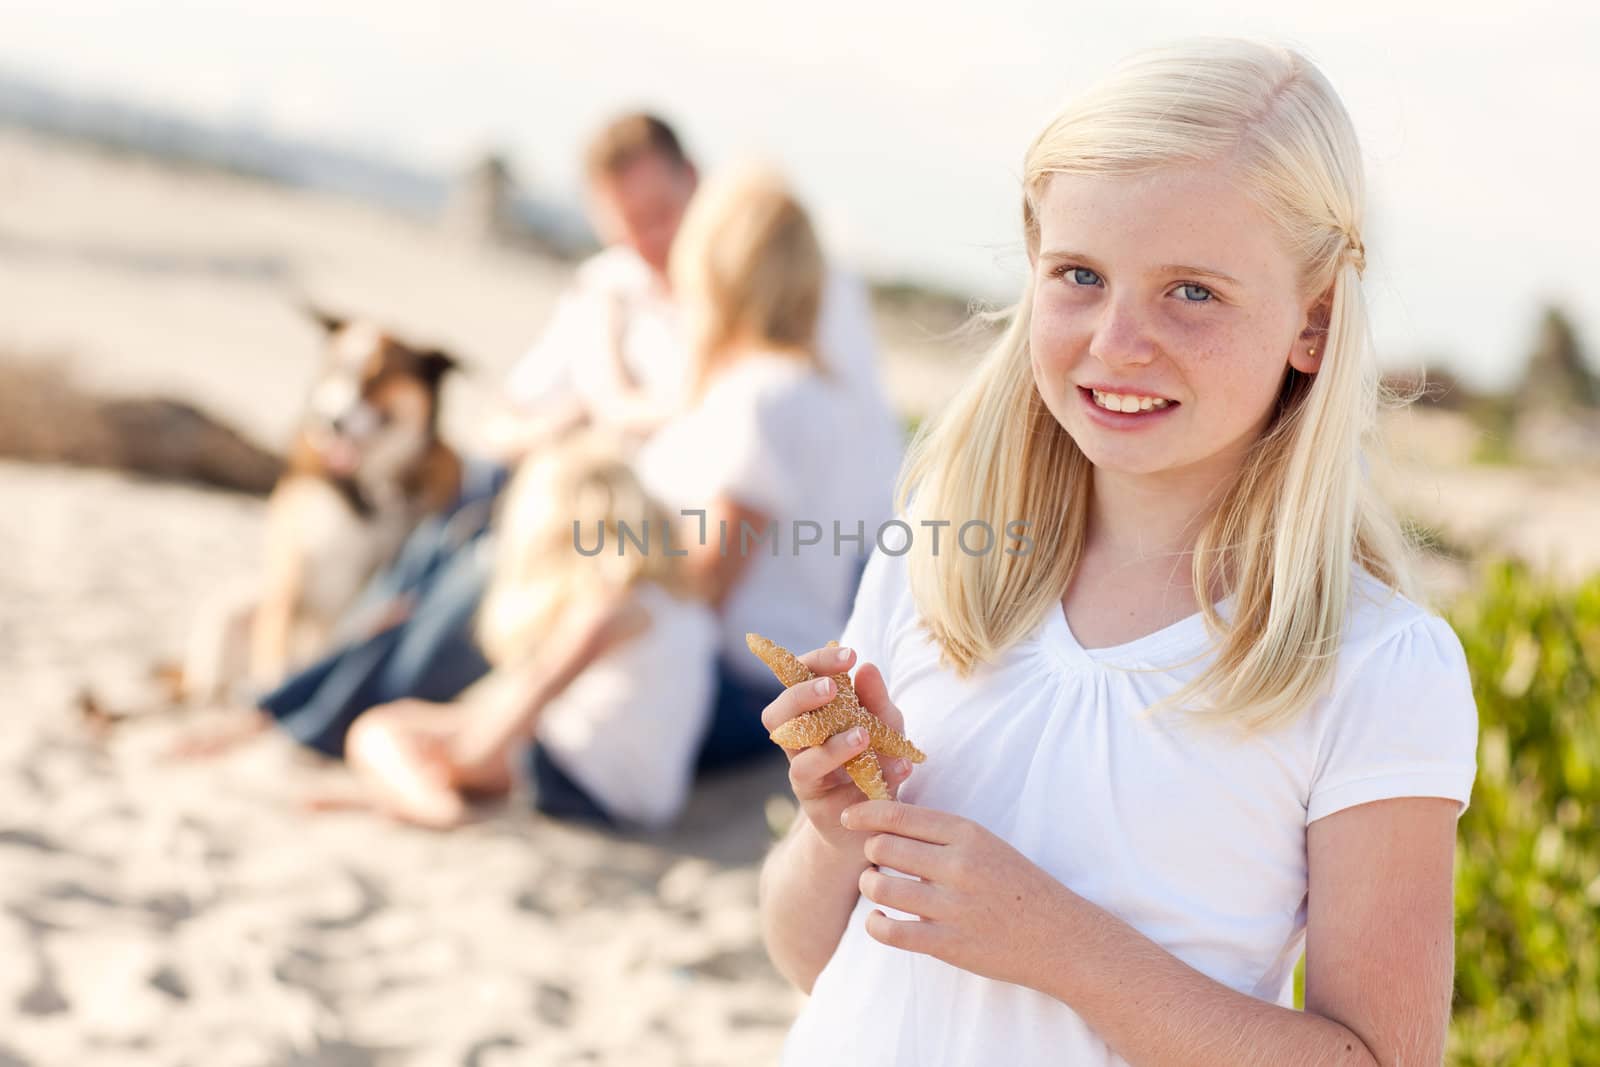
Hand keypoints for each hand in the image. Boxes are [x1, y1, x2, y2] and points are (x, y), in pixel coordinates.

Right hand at [761, 645, 914, 860]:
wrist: (875, 820)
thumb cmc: (876, 761)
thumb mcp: (885, 725)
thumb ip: (875, 700)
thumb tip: (866, 667)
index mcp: (810, 715)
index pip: (795, 680)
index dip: (815, 663)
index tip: (849, 654)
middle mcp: (799, 745)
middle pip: (776, 716)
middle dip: (800, 697)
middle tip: (832, 688)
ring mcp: (805, 776)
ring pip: (798, 759)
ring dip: (830, 745)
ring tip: (863, 735)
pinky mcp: (820, 807)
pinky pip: (834, 792)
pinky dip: (868, 774)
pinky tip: (899, 767)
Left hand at [841, 800, 1076, 990]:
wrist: (1059, 936)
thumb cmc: (1018, 886)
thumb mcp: (987, 845)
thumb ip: (943, 834)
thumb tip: (888, 823)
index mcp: (968, 834)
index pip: (901, 814)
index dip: (866, 813)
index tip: (849, 817)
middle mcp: (959, 865)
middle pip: (883, 847)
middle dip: (870, 851)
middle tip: (874, 859)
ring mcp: (953, 906)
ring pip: (880, 886)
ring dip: (869, 885)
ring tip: (876, 886)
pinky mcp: (948, 943)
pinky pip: (891, 931)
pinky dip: (875, 923)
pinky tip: (879, 918)